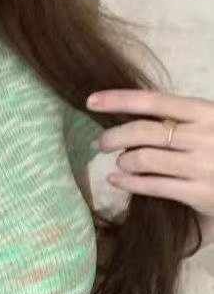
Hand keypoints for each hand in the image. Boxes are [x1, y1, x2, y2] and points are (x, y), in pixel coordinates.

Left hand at [86, 89, 213, 243]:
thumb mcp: (212, 123)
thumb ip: (180, 118)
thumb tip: (130, 114)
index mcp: (207, 112)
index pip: (153, 101)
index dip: (118, 100)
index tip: (90, 101)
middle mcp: (205, 136)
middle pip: (142, 132)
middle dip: (112, 136)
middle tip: (100, 143)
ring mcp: (203, 166)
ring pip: (143, 160)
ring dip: (124, 161)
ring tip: (121, 163)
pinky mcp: (201, 194)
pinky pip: (153, 186)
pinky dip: (128, 183)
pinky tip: (116, 180)